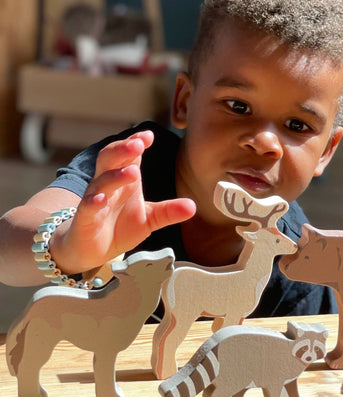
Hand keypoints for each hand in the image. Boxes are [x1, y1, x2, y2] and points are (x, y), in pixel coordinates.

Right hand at [52, 130, 195, 272]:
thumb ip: (168, 211)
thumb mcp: (149, 219)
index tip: (149, 136)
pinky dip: (94, 200)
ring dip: (116, 175)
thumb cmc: (120, 227)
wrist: (94, 251)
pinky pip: (88, 206)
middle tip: (138, 144)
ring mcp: (95, 200)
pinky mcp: (85, 218)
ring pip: (101, 181)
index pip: (128, 156)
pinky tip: (102, 198)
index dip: (136, 143)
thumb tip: (193, 206)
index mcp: (124, 181)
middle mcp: (109, 186)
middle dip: (123, 150)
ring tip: (133, 172)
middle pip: (110, 160)